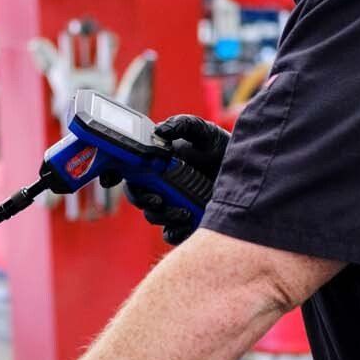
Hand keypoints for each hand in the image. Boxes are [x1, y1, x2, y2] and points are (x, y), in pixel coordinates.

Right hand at [102, 114, 229, 244]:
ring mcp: (172, 203)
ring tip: (183, 211)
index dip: (111, 173)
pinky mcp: (186, 221)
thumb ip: (183, 125)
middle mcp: (160, 184)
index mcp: (156, 162)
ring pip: (153, 216)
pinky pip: (171, 234)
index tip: (110, 179)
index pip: (127, 168)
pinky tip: (187, 223)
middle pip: (137, 196)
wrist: (250, 170)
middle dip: (142, 200)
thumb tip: (161, 131)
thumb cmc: (222, 148)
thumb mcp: (204, 131)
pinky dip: (174, 232)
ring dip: (162, 216)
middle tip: (157, 199)